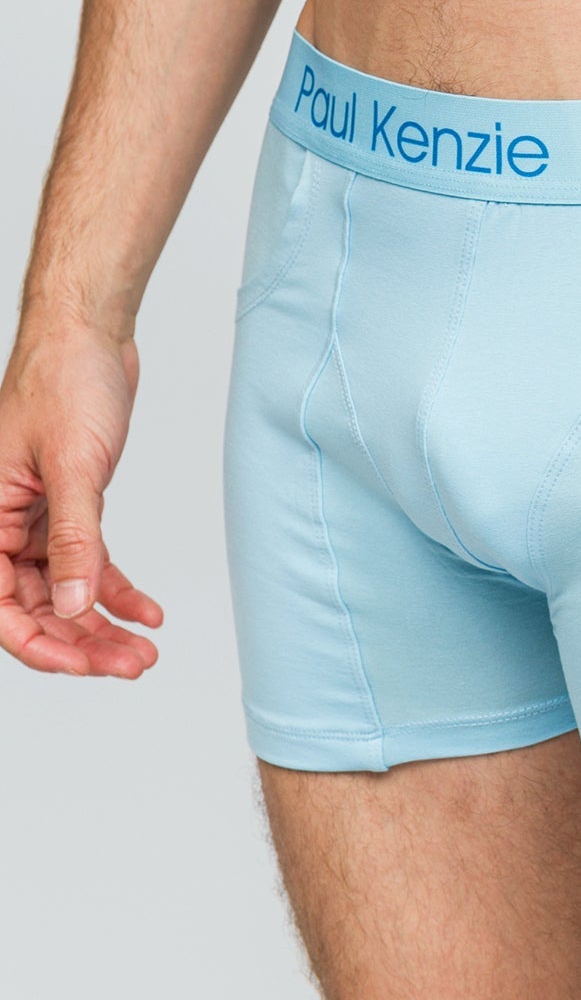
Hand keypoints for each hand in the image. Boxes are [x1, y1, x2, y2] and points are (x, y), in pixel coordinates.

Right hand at [0, 321, 161, 676]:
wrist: (90, 333)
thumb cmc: (65, 380)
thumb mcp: (74, 466)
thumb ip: (74, 539)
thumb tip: (76, 606)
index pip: (0, 605)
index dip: (40, 644)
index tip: (84, 666)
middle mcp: (4, 524)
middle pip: (36, 606)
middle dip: (82, 642)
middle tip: (131, 665)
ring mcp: (37, 518)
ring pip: (66, 590)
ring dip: (103, 624)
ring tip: (144, 650)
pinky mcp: (70, 506)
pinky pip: (88, 561)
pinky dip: (117, 589)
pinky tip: (147, 611)